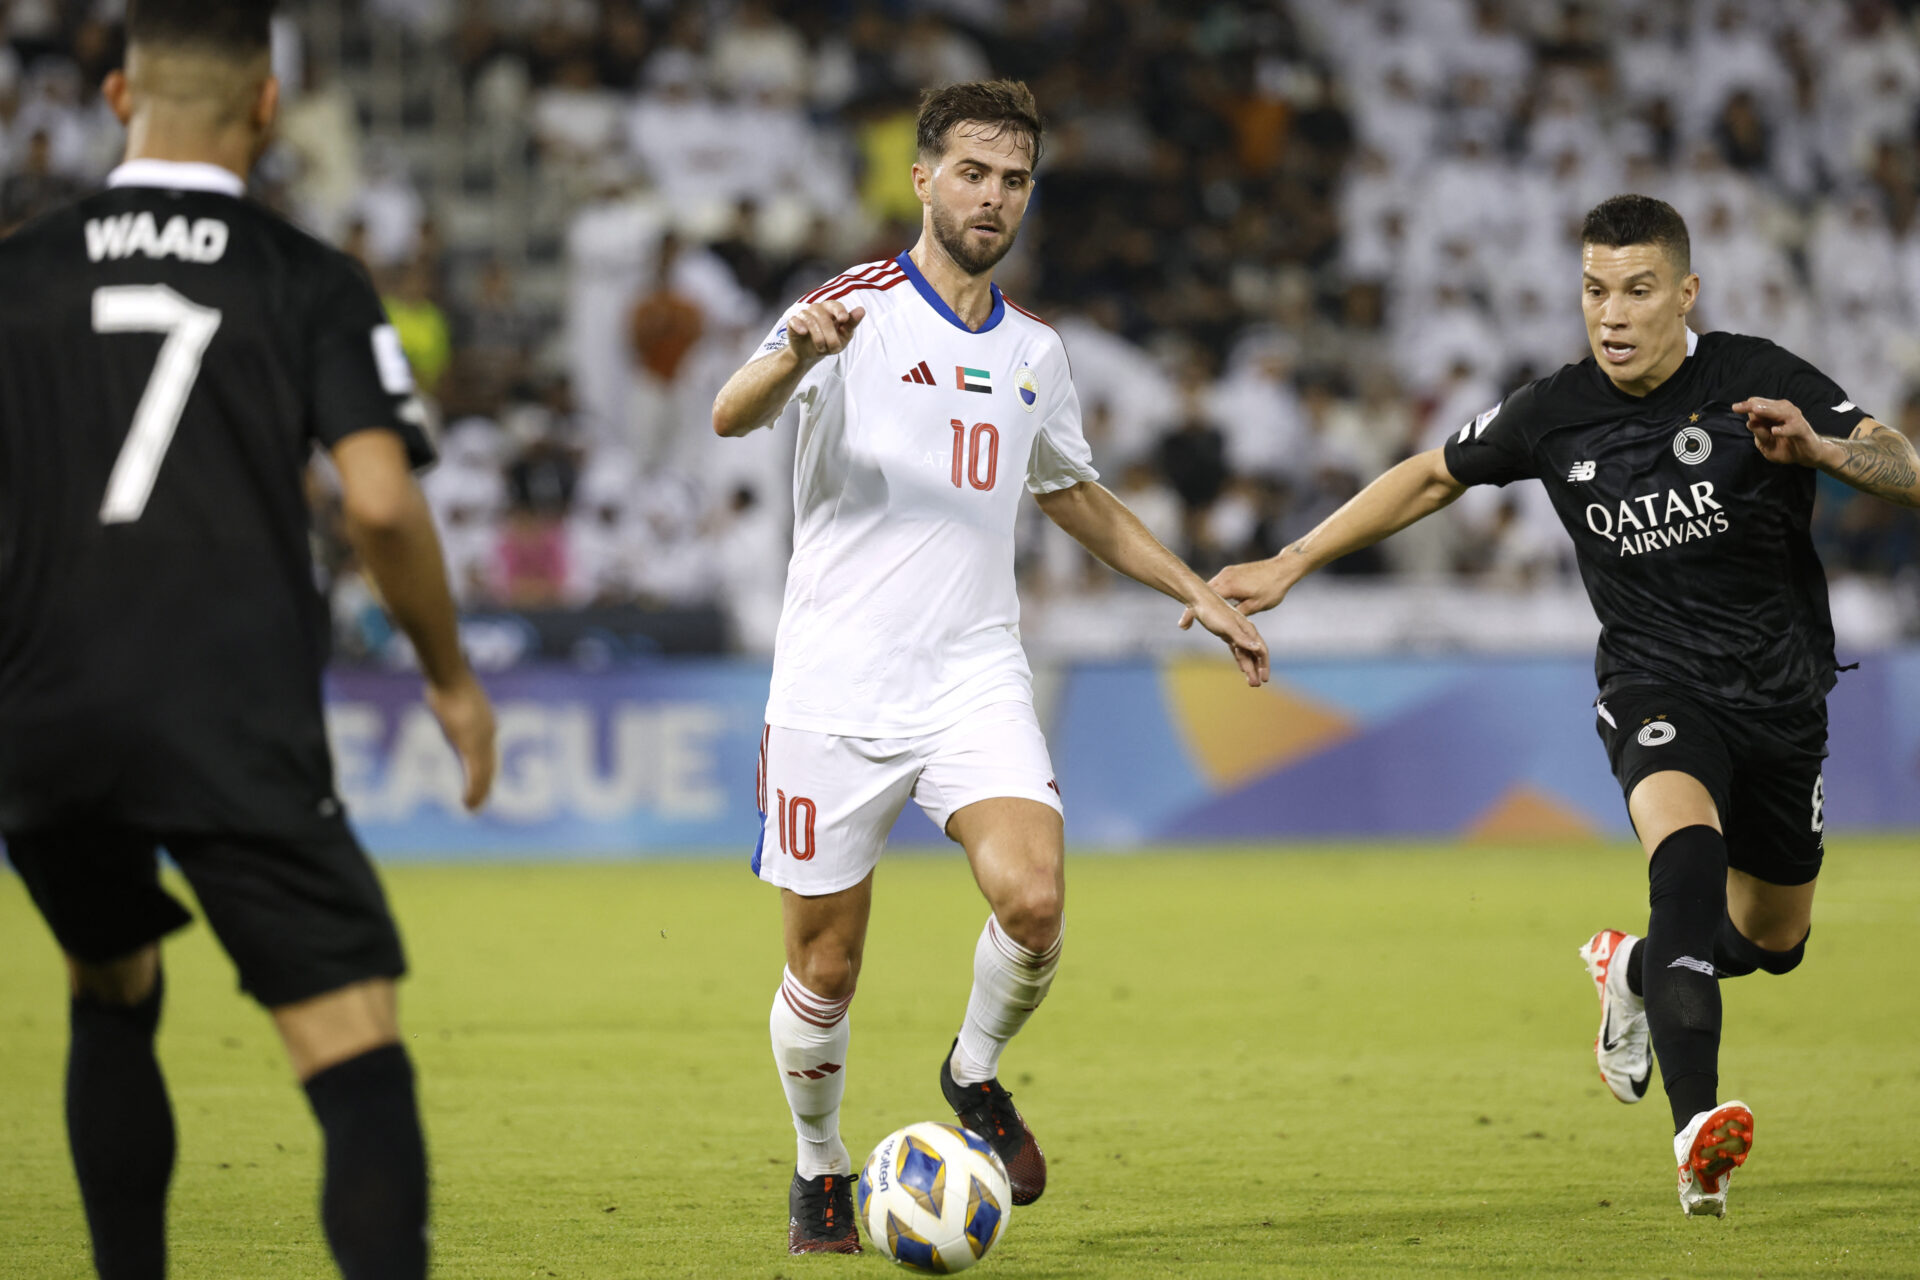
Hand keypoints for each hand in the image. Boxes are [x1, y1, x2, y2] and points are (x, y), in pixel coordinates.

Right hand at [424, 671, 495, 810]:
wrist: (449, 673)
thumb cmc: (445, 678)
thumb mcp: (449, 691)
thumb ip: (448, 697)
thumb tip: (439, 686)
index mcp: (484, 722)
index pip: (489, 751)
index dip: (487, 769)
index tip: (484, 782)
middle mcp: (488, 731)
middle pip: (490, 764)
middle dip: (486, 785)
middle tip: (479, 802)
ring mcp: (482, 738)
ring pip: (485, 773)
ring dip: (479, 792)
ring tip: (472, 808)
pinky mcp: (472, 744)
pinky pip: (476, 773)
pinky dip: (473, 790)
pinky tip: (468, 802)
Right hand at [786, 300, 864, 363]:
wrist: (812, 354)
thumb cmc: (830, 341)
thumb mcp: (844, 336)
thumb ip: (852, 323)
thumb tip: (861, 310)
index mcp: (831, 309)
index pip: (835, 304)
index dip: (839, 310)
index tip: (844, 319)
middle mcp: (817, 309)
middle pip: (823, 315)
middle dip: (830, 333)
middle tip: (834, 349)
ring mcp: (804, 314)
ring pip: (810, 319)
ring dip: (817, 335)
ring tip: (822, 348)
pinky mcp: (793, 322)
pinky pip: (794, 320)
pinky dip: (799, 326)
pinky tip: (804, 332)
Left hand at [1177, 589, 1270, 686]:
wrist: (1200, 601)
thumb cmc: (1213, 612)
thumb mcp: (1228, 627)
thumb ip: (1242, 639)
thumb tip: (1258, 649)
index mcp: (1248, 630)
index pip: (1261, 650)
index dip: (1264, 665)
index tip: (1264, 679)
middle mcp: (1244, 632)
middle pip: (1254, 654)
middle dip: (1256, 670)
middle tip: (1256, 685)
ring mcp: (1236, 634)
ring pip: (1245, 654)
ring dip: (1248, 667)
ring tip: (1250, 682)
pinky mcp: (1227, 635)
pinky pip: (1237, 650)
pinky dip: (1240, 660)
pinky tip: (1242, 668)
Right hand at [1178, 558, 1294, 630]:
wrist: (1283, 568)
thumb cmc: (1272, 589)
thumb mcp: (1256, 606)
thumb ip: (1238, 615)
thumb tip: (1227, 625)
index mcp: (1228, 585)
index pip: (1205, 600)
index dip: (1193, 612)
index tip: (1184, 624)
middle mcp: (1224, 576)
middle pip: (1203, 593)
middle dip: (1195, 607)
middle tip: (1184, 623)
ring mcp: (1227, 572)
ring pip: (1210, 588)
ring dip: (1204, 600)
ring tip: (1197, 615)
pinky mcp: (1232, 571)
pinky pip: (1217, 585)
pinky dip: (1213, 595)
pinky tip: (1212, 605)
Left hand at [1733, 397, 1840, 469]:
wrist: (1806, 455)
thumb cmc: (1785, 447)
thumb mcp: (1766, 444)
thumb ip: (1759, 434)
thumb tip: (1750, 423)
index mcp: (1772, 413)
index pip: (1757, 404)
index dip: (1746, 406)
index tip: (1735, 408)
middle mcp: (1783, 411)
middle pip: (1766, 405)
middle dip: (1752, 406)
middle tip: (1738, 407)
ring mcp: (1794, 419)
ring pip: (1779, 411)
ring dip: (1767, 411)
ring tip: (1755, 411)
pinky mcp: (1802, 429)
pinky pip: (1793, 427)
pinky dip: (1784, 429)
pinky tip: (1775, 431)